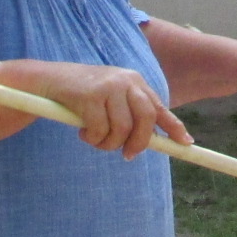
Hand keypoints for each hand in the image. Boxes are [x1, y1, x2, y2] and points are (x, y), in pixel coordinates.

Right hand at [0, 61, 191, 157]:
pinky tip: (82, 132)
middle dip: (139, 143)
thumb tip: (145, 144)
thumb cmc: (83, 96)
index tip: (186, 144)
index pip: (159, 107)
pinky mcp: (90, 95)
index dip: (174, 126)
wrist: (51, 80)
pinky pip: (100, 130)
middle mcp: (126, 81)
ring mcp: (109, 87)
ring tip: (94, 139)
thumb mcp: (111, 101)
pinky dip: (92, 138)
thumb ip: (129, 115)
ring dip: (108, 144)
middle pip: (146, 119)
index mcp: (135, 82)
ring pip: (122, 129)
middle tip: (127, 155)